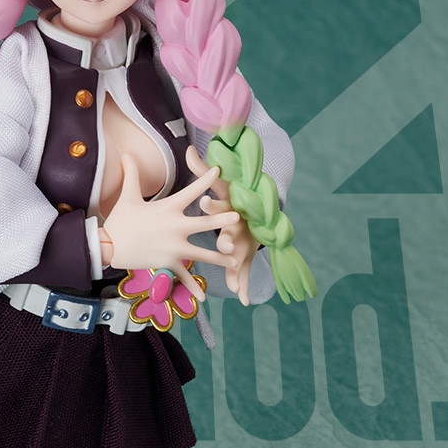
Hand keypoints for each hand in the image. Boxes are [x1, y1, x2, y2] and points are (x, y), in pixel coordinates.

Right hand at [99, 152, 244, 302]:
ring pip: (203, 253)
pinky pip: (184, 277)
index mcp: (168, 209)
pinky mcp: (168, 263)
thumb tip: (126, 152)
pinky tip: (205, 298)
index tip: (220, 171)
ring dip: (221, 257)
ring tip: (236, 259)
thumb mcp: (128, 196)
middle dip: (224, 220)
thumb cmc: (120, 221)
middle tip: (239, 218)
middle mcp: (175, 228)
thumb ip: (132, 174)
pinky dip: (193, 288)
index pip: (192, 191)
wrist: (109, 247)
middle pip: (206, 223)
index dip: (206, 180)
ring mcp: (174, 248)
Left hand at [185, 145, 257, 305]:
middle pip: (230, 231)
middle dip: (227, 237)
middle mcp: (236, 225)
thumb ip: (202, 170)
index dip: (211, 202)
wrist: (258, 213)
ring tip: (233, 278)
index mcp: (227, 207)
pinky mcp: (244, 256)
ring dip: (234, 265)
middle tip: (224, 241)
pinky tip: (241, 298)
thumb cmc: (233, 199)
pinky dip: (241, 285)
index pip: (217, 203)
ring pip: (237, 255)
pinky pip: (241, 272)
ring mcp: (242, 242)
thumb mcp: (219, 184)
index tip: (203, 201)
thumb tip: (189, 149)